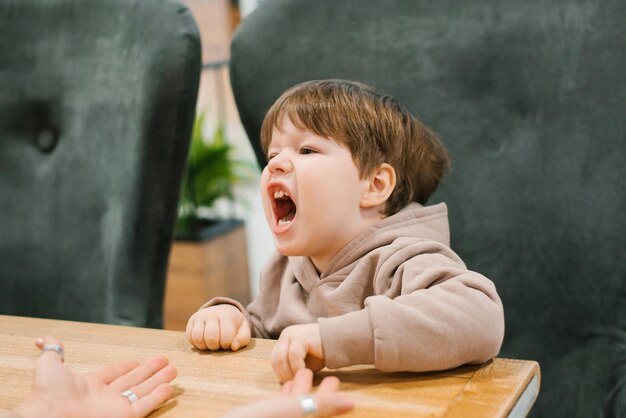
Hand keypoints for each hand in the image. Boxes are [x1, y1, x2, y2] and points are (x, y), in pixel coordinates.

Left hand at [12, 336, 176, 417]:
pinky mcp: (124, 417)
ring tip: (173, 370)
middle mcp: (104, 397)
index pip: (114, 374)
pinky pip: (144, 405)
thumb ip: (53, 350)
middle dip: (149, 371)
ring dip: (158, 380)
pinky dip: (158, 397)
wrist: (48, 415)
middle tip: (165, 361)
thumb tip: (45, 338)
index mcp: (89, 385)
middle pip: (133, 381)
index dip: (126, 367)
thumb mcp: (49, 365)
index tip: (138, 361)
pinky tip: (169, 387)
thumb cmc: (46, 393)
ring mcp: (115, 407)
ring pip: (142, 391)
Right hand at [186, 304, 250, 350]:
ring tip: (211, 344)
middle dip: (215, 347)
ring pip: (197, 338)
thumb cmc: (234, 325)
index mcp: (227, 315)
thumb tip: (234, 347)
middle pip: (211, 338)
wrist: (223, 311)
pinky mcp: (192, 320)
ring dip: (205, 346)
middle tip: (219, 344)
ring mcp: (200, 315)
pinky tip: (204, 341)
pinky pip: (189, 337)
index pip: (225, 338)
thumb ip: (243, 339)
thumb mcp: (243, 330)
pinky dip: (196, 343)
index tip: (228, 343)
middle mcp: (212, 313)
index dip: (227, 345)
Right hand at [221, 368, 353, 417]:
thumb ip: (319, 407)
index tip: (334, 378)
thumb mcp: (289, 411)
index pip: (319, 411)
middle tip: (324, 375)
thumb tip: (350, 404)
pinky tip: (281, 389)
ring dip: (298, 392)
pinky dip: (281, 399)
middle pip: (308, 410)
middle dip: (315, 391)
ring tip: (302, 374)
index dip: (329, 396)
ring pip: (292, 409)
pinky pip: (276, 411)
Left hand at [272, 324, 324, 381]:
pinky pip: (293, 355)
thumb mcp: (303, 361)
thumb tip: (284, 381)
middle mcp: (286, 335)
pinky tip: (306, 371)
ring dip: (289, 372)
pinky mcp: (300, 336)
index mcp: (285, 340)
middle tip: (295, 383)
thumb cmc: (322, 353)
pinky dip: (297, 367)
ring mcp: (292, 334)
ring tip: (300, 378)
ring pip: (281, 358)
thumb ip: (291, 366)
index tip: (290, 383)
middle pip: (275, 359)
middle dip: (284, 375)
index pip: (274, 359)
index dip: (280, 373)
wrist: (339, 341)